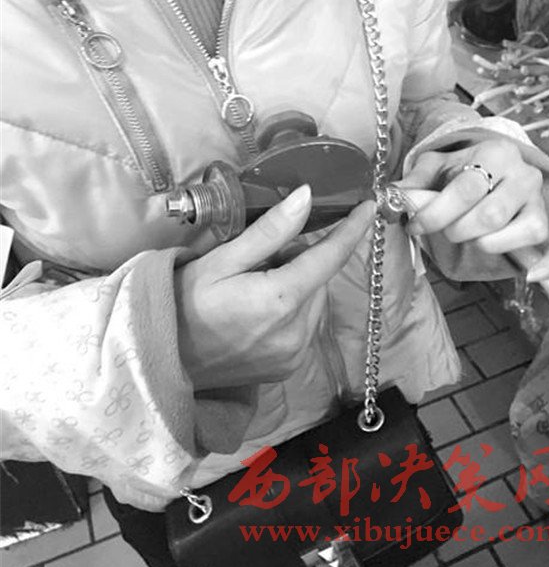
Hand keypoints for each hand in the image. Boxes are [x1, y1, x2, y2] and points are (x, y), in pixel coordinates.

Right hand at [175, 186, 374, 388]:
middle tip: (263, 259)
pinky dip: (293, 312)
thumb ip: (270, 231)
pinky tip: (260, 313)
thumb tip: (307, 197)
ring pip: (315, 303)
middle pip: (320, 280)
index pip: (330, 257)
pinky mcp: (289, 369)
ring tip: (256, 287)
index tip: (369, 207)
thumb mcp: (222, 259)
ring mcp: (295, 355)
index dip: (352, 230)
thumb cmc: (186, 303)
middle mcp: (298, 332)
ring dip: (299, 287)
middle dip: (301, 261)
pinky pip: (305, 327)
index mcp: (281, 300)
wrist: (162, 360)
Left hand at [397, 138, 548, 281]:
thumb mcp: (436, 167)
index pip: (464, 190)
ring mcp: (539, 201)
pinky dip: (546, 266)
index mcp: (495, 153)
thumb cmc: (461, 170)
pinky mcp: (548, 225)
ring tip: (469, 236)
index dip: (435, 213)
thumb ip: (415, 181)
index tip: (415, 226)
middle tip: (443, 231)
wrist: (494, 169)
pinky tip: (527, 276)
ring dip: (485, 243)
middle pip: (489, 216)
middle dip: (457, 230)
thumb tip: (391, 196)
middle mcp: (523, 174)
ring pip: (518, 233)